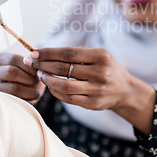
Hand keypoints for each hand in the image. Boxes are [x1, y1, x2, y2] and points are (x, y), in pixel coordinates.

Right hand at [0, 53, 45, 104]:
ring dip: (29, 91)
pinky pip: (14, 100)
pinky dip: (25, 100)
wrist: (21, 90)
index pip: (13, 59)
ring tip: (36, 92)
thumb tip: (37, 61)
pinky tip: (30, 98)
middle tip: (37, 81)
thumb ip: (32, 62)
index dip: (28, 66)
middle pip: (11, 72)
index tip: (39, 71)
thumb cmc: (26, 74)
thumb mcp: (27, 65)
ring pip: (12, 88)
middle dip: (28, 78)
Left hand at [23, 47, 155, 134]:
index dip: (47, 53)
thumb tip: (44, 52)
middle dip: (43, 65)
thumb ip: (75, 53)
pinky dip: (56, 92)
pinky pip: (69, 98)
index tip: (33, 53)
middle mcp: (100, 73)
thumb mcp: (97, 55)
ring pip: (64, 86)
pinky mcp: (93, 104)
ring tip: (40, 75)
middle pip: (63, 69)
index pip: (67, 53)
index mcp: (100, 56)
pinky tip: (50, 86)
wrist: (125, 90)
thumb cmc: (105, 67)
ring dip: (47, 80)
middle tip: (30, 63)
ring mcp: (97, 90)